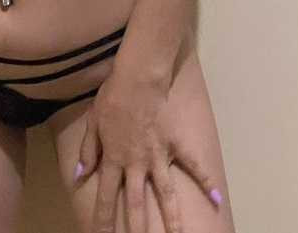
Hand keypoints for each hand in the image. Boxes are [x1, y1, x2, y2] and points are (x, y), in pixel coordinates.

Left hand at [74, 62, 215, 232]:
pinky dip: (205, 181)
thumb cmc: (112, 97)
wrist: (137, 78)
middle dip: (136, 229)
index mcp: (114, 159)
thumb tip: (81, 174)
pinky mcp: (174, 144)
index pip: (107, 197)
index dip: (103, 220)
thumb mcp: (92, 122)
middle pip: (136, 203)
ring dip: (171, 217)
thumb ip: (88, 150)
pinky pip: (192, 165)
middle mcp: (136, 163)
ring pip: (165, 193)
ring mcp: (158, 156)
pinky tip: (216, 198)